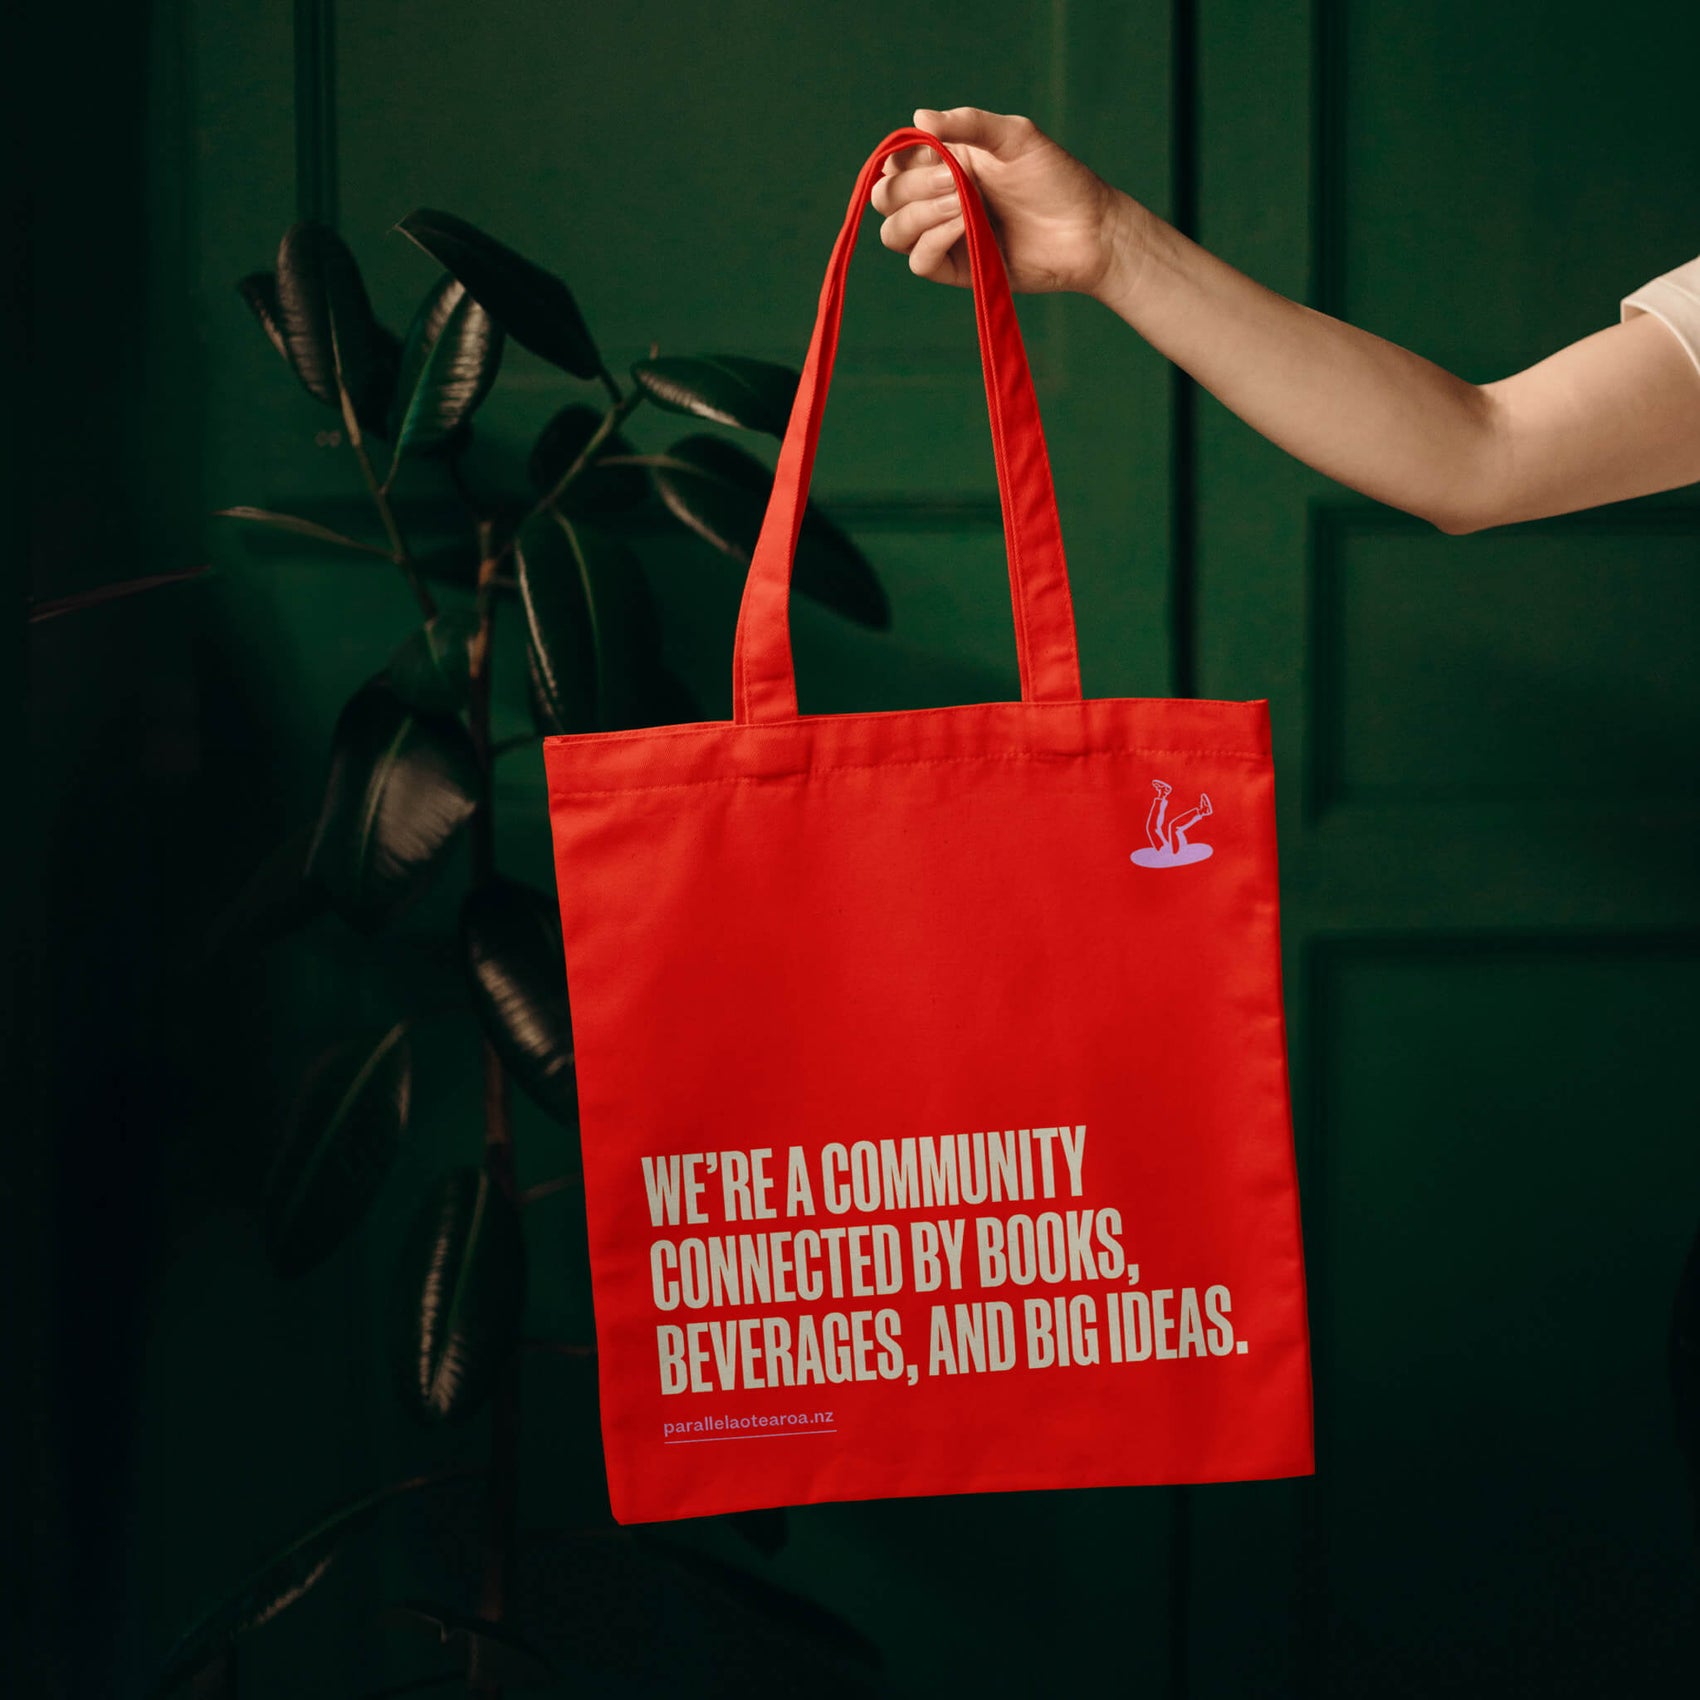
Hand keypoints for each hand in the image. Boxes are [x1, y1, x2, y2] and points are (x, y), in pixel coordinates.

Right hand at [871, 106, 1129, 296]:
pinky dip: (933, 241)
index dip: (900, 160)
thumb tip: (918, 118)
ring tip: (963, 205)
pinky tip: (963, 225)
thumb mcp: (1014, 136)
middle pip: (886, 198)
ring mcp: (945, 236)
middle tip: (955, 182)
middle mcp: (938, 199)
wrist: (1086, 230)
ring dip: (920, 214)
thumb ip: (967, 123)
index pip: (894, 163)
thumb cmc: (1056, 178)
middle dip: (912, 187)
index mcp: (945, 163)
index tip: (932, 154)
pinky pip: (919, 261)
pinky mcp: (956, 270)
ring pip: (895, 232)